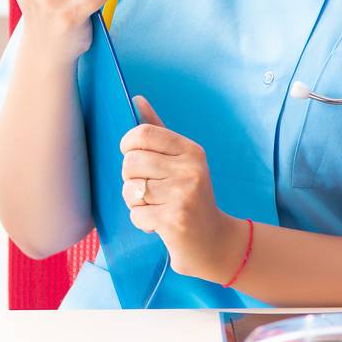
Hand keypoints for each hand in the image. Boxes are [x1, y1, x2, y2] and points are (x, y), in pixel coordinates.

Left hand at [120, 95, 242, 281]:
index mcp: (191, 150)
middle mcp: (190, 169)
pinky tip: (160, 223)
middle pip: (130, 162)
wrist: (214, 242)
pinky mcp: (175, 220)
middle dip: (131, 179)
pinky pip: (136, 213)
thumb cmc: (190, 197)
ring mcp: (184, 195)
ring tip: (157, 206)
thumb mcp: (180, 161)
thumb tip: (136, 99)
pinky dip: (142, 221)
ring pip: (130, 189)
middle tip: (150, 190)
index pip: (142, 134)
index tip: (133, 157)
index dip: (128, 146)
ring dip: (136, 202)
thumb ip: (158, 131)